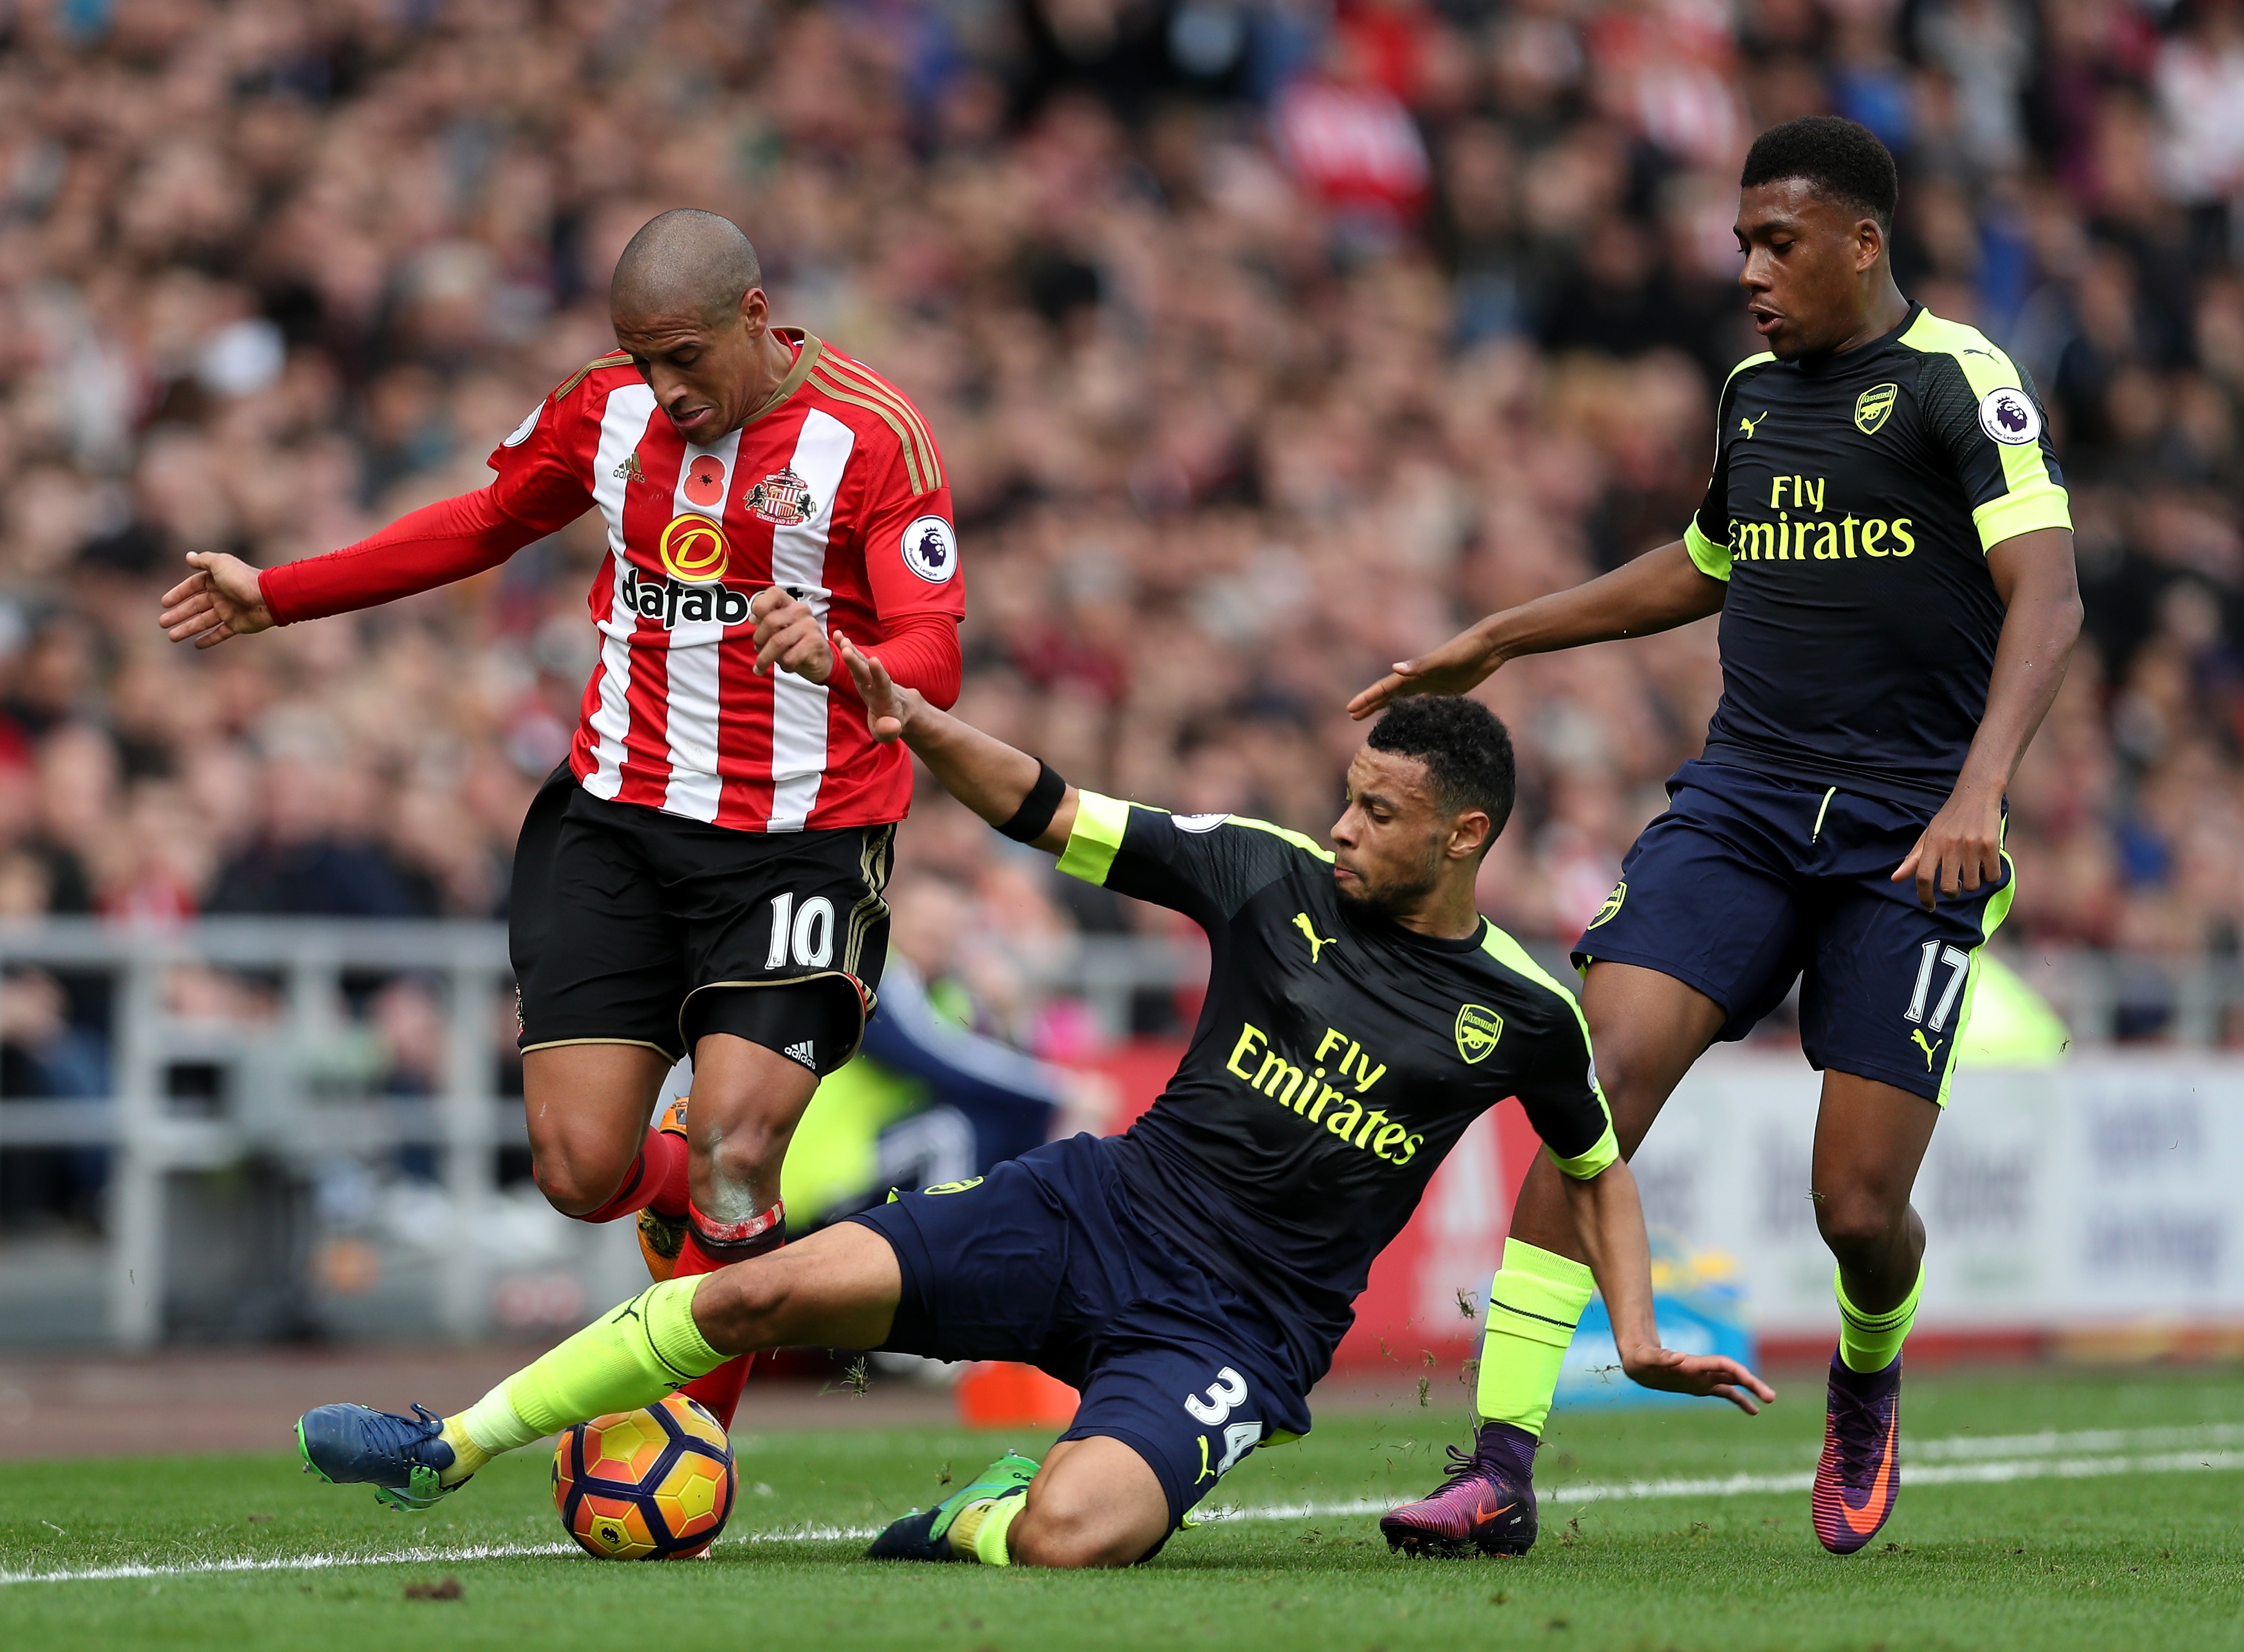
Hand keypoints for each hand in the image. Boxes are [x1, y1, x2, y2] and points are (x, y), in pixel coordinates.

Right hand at [157, 552, 273, 648]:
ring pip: (203, 621)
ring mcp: (229, 611)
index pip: (192, 587)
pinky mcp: (237, 625)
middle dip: (178, 614)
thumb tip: (188, 556)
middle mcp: (221, 595)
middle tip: (162, 623)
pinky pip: (220, 633)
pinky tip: (196, 644)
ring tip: (172, 637)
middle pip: (194, 606)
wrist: (269, 597)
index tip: (164, 603)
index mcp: (216, 580)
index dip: (178, 594)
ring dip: (187, 629)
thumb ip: (203, 561)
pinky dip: (209, 639)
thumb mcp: (219, 564)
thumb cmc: (242, 579)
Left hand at [749, 586, 832, 682]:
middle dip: (759, 639)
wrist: (821, 659)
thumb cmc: (796, 643)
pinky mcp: (815, 643)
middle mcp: (801, 611)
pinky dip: (784, 665)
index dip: (759, 606)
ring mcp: (809, 626)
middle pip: (770, 621)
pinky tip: (788, 665)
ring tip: (763, 664)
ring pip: (778, 641)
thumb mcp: (779, 629)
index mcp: (790, 604)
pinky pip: (789, 657)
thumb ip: (765, 621)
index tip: (754, 621)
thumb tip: (753, 619)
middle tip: (758, 649)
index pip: (773, 593)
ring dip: (766, 657)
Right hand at [835, 631, 913, 742]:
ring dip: (851, 650)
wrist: (900, 709)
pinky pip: (855, 659)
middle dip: (856, 661)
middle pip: (866, 672)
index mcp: (884, 698)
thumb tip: (892, 726)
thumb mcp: (890, 732)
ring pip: (860, 662)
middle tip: (845, 648)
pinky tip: (837, 635)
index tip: (873, 660)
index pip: (882, 685)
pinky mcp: (864, 673)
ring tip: (839, 637)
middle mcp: (877, 684)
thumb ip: (889, 730)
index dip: (879, 673)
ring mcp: (870, 677)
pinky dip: (847, 647)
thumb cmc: (891, 723)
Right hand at [1347, 622, 1501, 719]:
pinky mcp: (1447, 691)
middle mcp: (1419, 679)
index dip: (1367, 699)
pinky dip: (1414, 711)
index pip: (1384, 688)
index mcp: (1414, 672)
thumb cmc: (1465, 650)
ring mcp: (1432, 685)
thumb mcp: (1442, 659)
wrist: (1489, 645)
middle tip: (1353, 716)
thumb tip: (1394, 668)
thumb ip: (1419, 665)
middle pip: (1389, 694)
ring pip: (1404, 699)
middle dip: (1370, 704)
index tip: (1350, 709)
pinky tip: (1411, 720)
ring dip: (1388, 707)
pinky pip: (1424, 704)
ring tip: (1373, 718)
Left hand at [1621, 1344, 1774, 1415]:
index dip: (1738, 1372)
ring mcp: (1704, 1378)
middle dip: (1752, 1383)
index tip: (1750, 1380)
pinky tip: (1753, 1411)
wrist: (1638, 1361)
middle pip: (1734, 1373)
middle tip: (1771, 1397)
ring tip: (1767, 1403)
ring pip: (1733, 1383)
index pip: (1723, 1365)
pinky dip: (1739, 1400)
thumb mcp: (1645, 1358)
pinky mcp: (1700, 1386)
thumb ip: (1660, 1358)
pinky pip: (1725, 1393)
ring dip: (1750, 1391)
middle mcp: (1703, 1370)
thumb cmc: (1640, 1358)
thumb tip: (1680, 1357)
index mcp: (1694, 1364)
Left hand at [1892, 783, 2003, 911]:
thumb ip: (1914, 858)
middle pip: (1949, 887)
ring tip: (1971, 868)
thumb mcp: (1929, 835)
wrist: (1976, 795)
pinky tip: (1985, 864)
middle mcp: (1951, 845)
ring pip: (1973, 885)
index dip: (1924, 897)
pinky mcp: (1991, 846)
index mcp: (1933, 843)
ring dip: (1972, 883)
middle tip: (1956, 886)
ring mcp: (1972, 846)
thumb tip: (1895, 879)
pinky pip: (1992, 876)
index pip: (1923, 877)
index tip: (1929, 906)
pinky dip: (1989, 876)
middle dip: (1952, 893)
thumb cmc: (1950, 818)